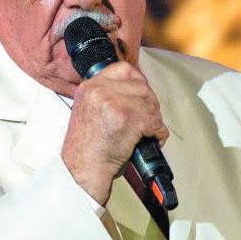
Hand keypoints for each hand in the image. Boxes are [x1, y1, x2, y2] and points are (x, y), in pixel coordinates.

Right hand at [61, 61, 168, 204]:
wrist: (81, 170)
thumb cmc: (87, 149)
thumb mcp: (90, 112)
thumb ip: (107, 97)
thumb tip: (138, 94)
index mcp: (89, 87)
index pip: (124, 69)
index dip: (139, 82)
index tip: (143, 96)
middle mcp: (99, 90)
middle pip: (142, 86)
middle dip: (150, 105)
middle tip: (148, 120)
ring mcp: (112, 102)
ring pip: (150, 104)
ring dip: (155, 120)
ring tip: (149, 132)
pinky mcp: (126, 118)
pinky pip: (154, 121)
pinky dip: (159, 133)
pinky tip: (153, 139)